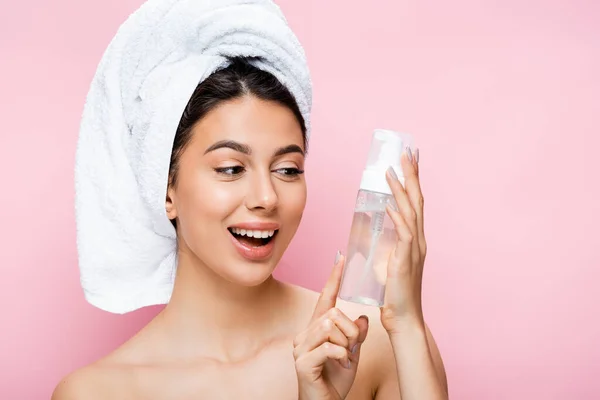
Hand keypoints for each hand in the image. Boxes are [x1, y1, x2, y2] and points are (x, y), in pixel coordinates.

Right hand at [294, 254, 369, 399]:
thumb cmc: (335, 378)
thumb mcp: (352, 352)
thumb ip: (356, 334)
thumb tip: (363, 318)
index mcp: (315, 328)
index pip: (325, 297)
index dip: (334, 277)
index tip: (341, 257)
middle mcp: (304, 334)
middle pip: (332, 313)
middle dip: (350, 331)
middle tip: (353, 349)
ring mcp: (301, 348)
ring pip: (330, 327)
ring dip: (346, 344)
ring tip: (347, 358)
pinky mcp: (302, 363)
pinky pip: (328, 347)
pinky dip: (342, 355)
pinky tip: (342, 365)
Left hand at [380, 147, 427, 331]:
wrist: (403, 318)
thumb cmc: (394, 293)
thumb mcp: (388, 262)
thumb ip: (384, 246)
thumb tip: (371, 230)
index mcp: (414, 239)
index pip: (414, 203)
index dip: (413, 181)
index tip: (410, 160)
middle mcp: (418, 240)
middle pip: (416, 200)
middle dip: (412, 175)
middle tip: (408, 153)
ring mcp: (414, 249)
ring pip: (410, 212)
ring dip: (401, 190)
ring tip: (393, 171)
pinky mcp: (406, 261)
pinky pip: (403, 234)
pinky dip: (398, 218)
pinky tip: (390, 204)